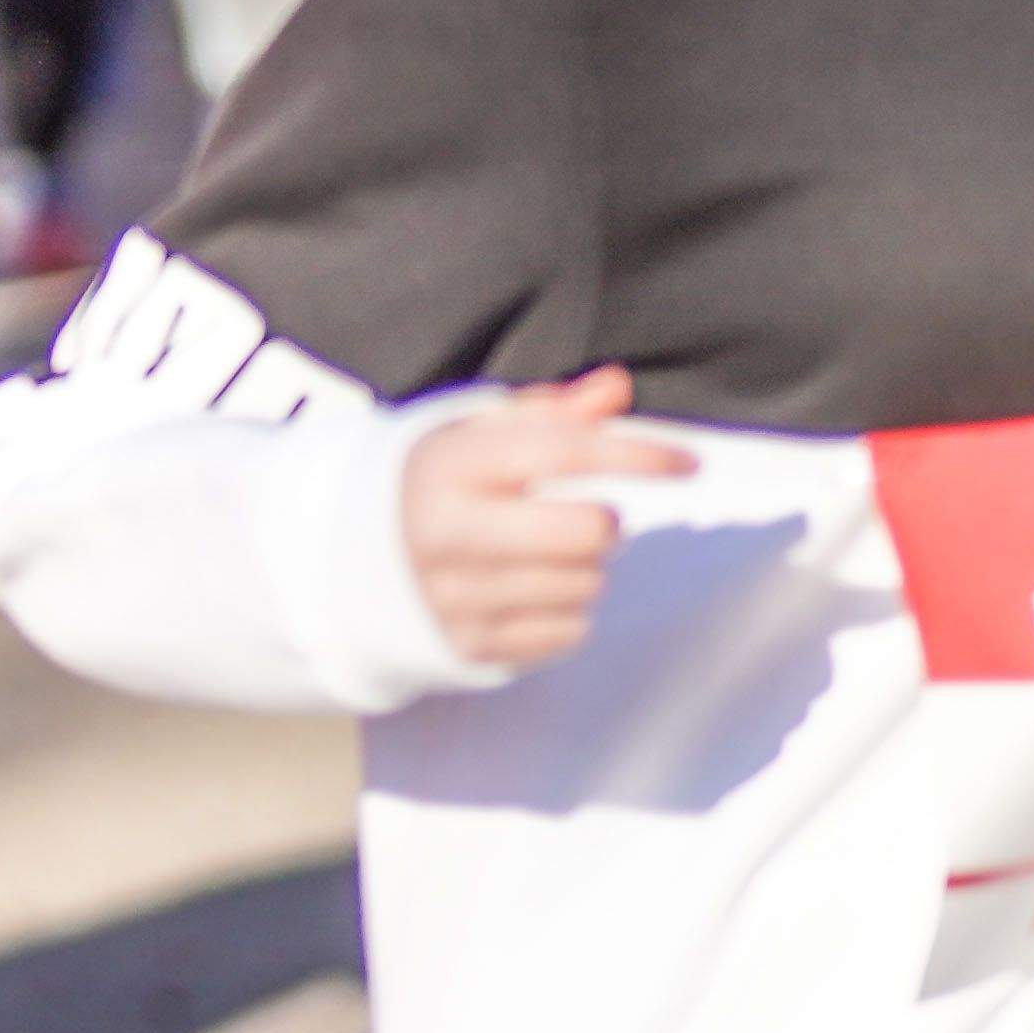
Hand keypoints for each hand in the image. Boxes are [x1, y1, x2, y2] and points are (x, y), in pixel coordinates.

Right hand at [396, 368, 694, 671]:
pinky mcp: (467, 645)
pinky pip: (566, 633)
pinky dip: (568, 610)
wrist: (346, 557)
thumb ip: (549, 412)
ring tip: (549, 552)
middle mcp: (444, 531)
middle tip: (591, 515)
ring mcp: (453, 595)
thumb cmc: (436, 484)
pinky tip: (536, 589)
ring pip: (584, 585)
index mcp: (447, 465)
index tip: (687, 461)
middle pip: (586, 531)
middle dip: (607, 521)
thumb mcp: (475, 434)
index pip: (563, 452)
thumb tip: (616, 387)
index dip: (636, 454)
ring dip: (587, 567)